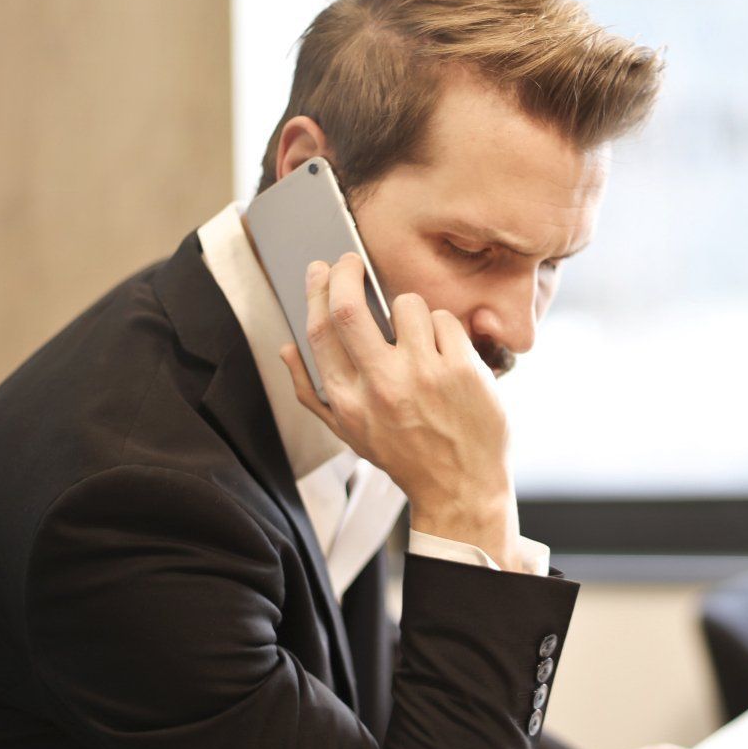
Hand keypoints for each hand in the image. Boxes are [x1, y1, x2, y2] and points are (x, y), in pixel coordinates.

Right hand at [281, 255, 526, 568]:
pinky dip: (444, 329)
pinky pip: (445, 320)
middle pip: (349, 307)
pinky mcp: (461, 369)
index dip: (316, 291)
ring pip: (407, 305)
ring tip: (417, 335)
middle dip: (347, 272)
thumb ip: (311, 391)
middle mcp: (380, 386)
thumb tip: (286, 348)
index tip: (321, 270)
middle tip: (352, 260)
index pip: (320, 331)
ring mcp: (423, 375)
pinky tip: (446, 354)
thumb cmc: (404, 457)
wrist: (460, 488)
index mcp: (347, 401)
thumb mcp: (348, 432)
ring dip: (410, 309)